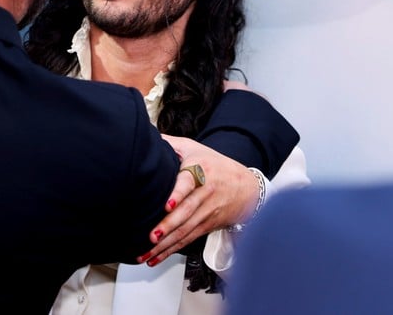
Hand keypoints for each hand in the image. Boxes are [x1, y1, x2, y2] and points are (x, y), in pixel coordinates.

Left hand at [137, 136, 257, 265]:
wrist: (247, 186)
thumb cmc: (215, 164)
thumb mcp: (193, 148)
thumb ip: (169, 143)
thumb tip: (145, 135)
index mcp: (200, 171)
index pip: (188, 182)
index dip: (178, 193)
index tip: (167, 204)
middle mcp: (204, 194)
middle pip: (186, 212)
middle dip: (168, 226)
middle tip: (152, 236)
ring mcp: (207, 212)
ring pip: (185, 230)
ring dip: (166, 244)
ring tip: (148, 253)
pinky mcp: (207, 225)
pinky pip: (188, 239)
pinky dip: (172, 250)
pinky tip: (156, 257)